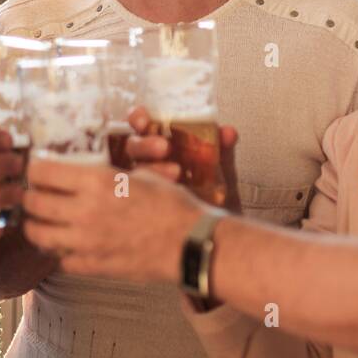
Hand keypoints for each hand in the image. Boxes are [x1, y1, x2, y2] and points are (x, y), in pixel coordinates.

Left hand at [21, 157, 206, 284]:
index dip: (35, 169)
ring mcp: (86, 242)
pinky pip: (60, 260)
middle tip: (34, 195)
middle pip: (33, 203)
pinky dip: (59, 251)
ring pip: (38, 235)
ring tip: (42, 221)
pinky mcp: (92, 266)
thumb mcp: (137, 174)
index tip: (37, 170)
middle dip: (29, 197)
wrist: (189, 242)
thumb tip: (81, 171)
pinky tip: (67, 244)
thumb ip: (105, 174)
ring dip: (36, 226)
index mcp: (96, 180)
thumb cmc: (170, 203)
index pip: (42, 172)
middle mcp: (84, 210)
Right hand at [123, 106, 243, 212]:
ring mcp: (139, 189)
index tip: (145, 120)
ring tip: (176, 173)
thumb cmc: (214, 202)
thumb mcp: (221, 175)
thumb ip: (223, 153)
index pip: (140, 126)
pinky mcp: (139, 210)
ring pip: (129, 173)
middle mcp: (145, 165)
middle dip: (144, 144)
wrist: (218, 239)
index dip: (138, 118)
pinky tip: (162, 195)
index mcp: (160, 148)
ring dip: (150, 169)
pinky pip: (131, 200)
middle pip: (131, 148)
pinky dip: (142, 194)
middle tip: (164, 147)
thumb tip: (228, 131)